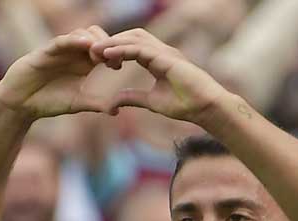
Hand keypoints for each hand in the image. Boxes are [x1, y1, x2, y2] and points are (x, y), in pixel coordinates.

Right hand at [0, 26, 117, 119]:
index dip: (114, 53)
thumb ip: (96, 104)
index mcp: (84, 63)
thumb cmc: (48, 101)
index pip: (104, 49)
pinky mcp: (46, 51)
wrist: (21, 104)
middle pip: (96, 36)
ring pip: (81, 34)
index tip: (118, 66)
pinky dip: (74, 40)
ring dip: (94, 41)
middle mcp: (74, 53)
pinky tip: (85, 45)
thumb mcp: (77, 103)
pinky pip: (62, 41)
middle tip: (111, 60)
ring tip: (101, 56)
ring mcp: (60, 50)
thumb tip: (117, 111)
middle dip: (107, 44)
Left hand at [91, 28, 229, 124]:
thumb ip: (133, 98)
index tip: (98, 59)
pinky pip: (139, 48)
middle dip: (111, 41)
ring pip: (133, 39)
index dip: (114, 50)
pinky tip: (108, 55)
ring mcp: (164, 52)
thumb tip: (114, 102)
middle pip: (131, 37)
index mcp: (158, 60)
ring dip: (113, 43)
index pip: (131, 47)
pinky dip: (122, 49)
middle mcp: (161, 52)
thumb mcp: (151, 102)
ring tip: (95, 50)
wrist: (205, 108)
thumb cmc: (186, 105)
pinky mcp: (166, 57)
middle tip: (92, 51)